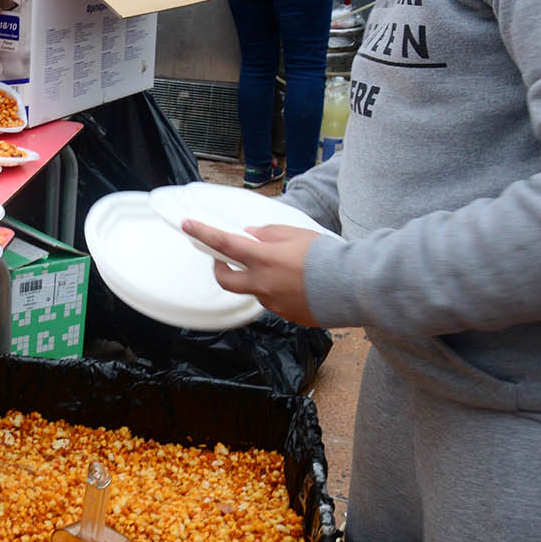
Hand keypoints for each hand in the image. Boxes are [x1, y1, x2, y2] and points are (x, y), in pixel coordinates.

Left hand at [181, 221, 319, 325]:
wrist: (353, 286)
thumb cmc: (326, 255)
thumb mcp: (295, 235)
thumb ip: (268, 235)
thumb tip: (249, 237)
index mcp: (262, 260)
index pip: (224, 244)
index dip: (203, 234)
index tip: (187, 225)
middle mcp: (262, 284)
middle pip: (226, 280)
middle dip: (220, 269)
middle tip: (224, 259)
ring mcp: (273, 303)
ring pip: (254, 290)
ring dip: (259, 279)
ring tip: (287, 270)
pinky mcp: (288, 316)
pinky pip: (275, 302)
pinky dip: (280, 292)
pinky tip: (300, 286)